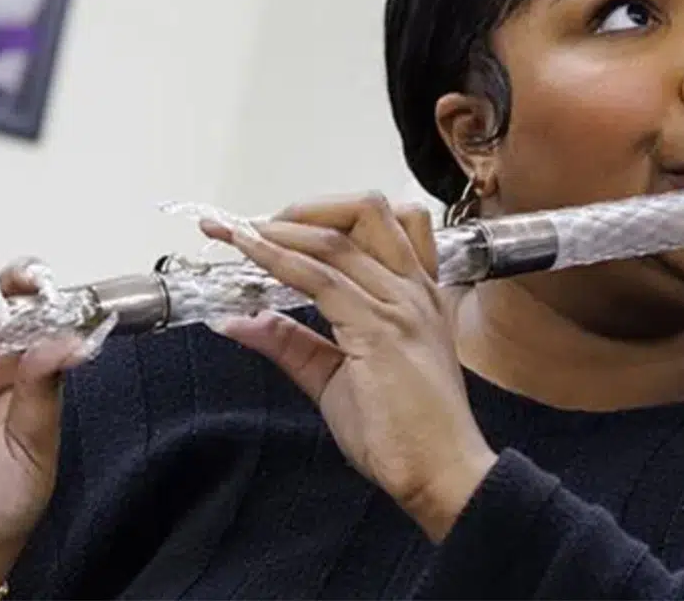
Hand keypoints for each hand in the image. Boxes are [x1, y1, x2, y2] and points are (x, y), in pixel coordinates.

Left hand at [201, 194, 495, 540]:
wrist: (442, 475)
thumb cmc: (405, 434)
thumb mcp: (335, 379)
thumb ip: (294, 344)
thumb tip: (243, 320)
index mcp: (414, 294)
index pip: (375, 227)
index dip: (317, 214)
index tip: (264, 224)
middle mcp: (412, 289)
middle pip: (366, 209)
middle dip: (305, 207)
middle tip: (258, 226)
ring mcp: (400, 305)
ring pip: (338, 238)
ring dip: (280, 229)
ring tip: (241, 234)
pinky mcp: (380, 329)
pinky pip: (321, 278)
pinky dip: (278, 259)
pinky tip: (250, 254)